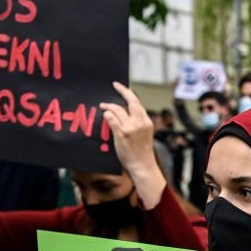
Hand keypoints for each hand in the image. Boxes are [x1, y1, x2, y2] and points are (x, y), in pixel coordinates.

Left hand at [100, 82, 165, 208]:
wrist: (142, 165)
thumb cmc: (141, 151)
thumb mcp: (144, 134)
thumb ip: (137, 122)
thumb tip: (124, 111)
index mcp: (146, 122)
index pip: (137, 103)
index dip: (128, 93)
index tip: (121, 86)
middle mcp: (140, 123)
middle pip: (130, 101)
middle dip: (122, 90)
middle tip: (114, 86)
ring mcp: (130, 128)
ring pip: (117, 109)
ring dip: (109, 106)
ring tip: (103, 106)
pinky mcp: (121, 134)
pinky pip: (111, 119)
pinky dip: (107, 115)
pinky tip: (104, 115)